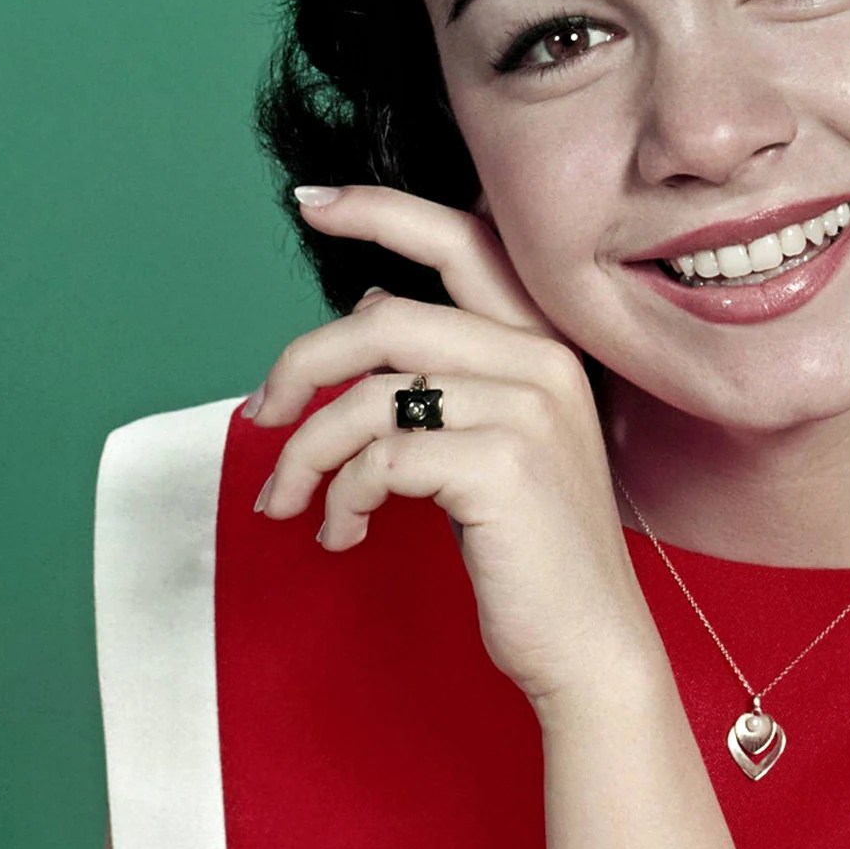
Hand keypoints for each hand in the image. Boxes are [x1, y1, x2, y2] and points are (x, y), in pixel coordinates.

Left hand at [241, 186, 662, 710]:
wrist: (589, 646)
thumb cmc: (531, 552)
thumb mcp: (496, 442)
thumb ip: (448, 369)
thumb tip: (368, 305)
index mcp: (544, 343)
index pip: (461, 241)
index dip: (380, 210)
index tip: (309, 201)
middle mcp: (543, 361)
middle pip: (382, 318)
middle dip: (301, 365)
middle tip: (260, 416)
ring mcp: (527, 411)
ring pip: (368, 396)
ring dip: (305, 453)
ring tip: (292, 503)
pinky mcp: (502, 468)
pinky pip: (379, 457)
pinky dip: (341, 497)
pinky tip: (344, 533)